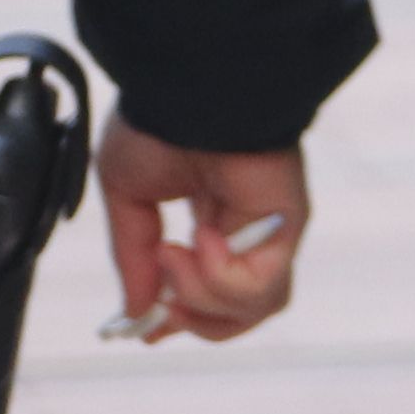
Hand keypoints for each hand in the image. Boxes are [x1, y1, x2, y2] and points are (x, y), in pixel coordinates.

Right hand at [94, 125, 306, 345]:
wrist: (184, 86)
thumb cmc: (156, 121)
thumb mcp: (127, 196)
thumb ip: (134, 258)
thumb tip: (135, 312)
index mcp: (211, 214)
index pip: (208, 287)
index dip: (178, 314)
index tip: (145, 327)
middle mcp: (247, 227)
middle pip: (237, 313)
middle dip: (193, 320)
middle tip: (160, 310)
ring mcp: (270, 230)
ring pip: (250, 310)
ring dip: (199, 297)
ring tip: (172, 254)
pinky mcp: (287, 227)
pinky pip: (259, 289)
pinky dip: (220, 278)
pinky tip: (200, 238)